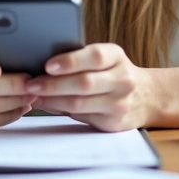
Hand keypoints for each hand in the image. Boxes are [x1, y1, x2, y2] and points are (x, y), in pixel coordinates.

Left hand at [25, 43, 151, 131]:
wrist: (147, 97)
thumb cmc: (114, 73)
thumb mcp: (106, 59)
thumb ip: (81, 59)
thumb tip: (41, 62)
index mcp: (117, 57)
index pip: (95, 56)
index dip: (70, 61)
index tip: (48, 65)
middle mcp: (122, 80)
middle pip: (84, 83)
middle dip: (54, 85)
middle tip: (31, 85)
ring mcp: (119, 103)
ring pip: (80, 103)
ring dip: (52, 100)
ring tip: (34, 96)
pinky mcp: (113, 122)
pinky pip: (81, 117)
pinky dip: (60, 111)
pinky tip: (47, 105)